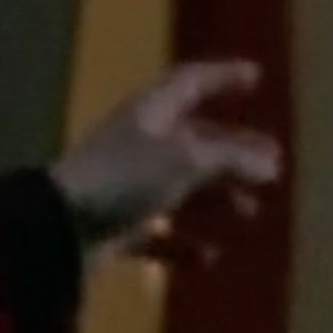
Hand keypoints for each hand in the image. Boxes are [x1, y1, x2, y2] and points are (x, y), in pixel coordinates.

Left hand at [50, 61, 281, 263]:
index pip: (192, 82)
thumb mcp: (187, 158)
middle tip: (273, 165)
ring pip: (182, 188)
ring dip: (217, 198)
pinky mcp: (118, 227)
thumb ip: (232, 158)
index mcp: (151, 112)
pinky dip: (186, 245)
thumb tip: (270, 165)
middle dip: (234, 150)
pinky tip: (209, 256)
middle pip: (195, 139)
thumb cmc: (125, 176)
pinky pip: (160, 234)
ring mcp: (127, 187)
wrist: (59, 228)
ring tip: (249, 212)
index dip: (223, 76)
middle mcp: (140, 143)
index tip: (255, 76)